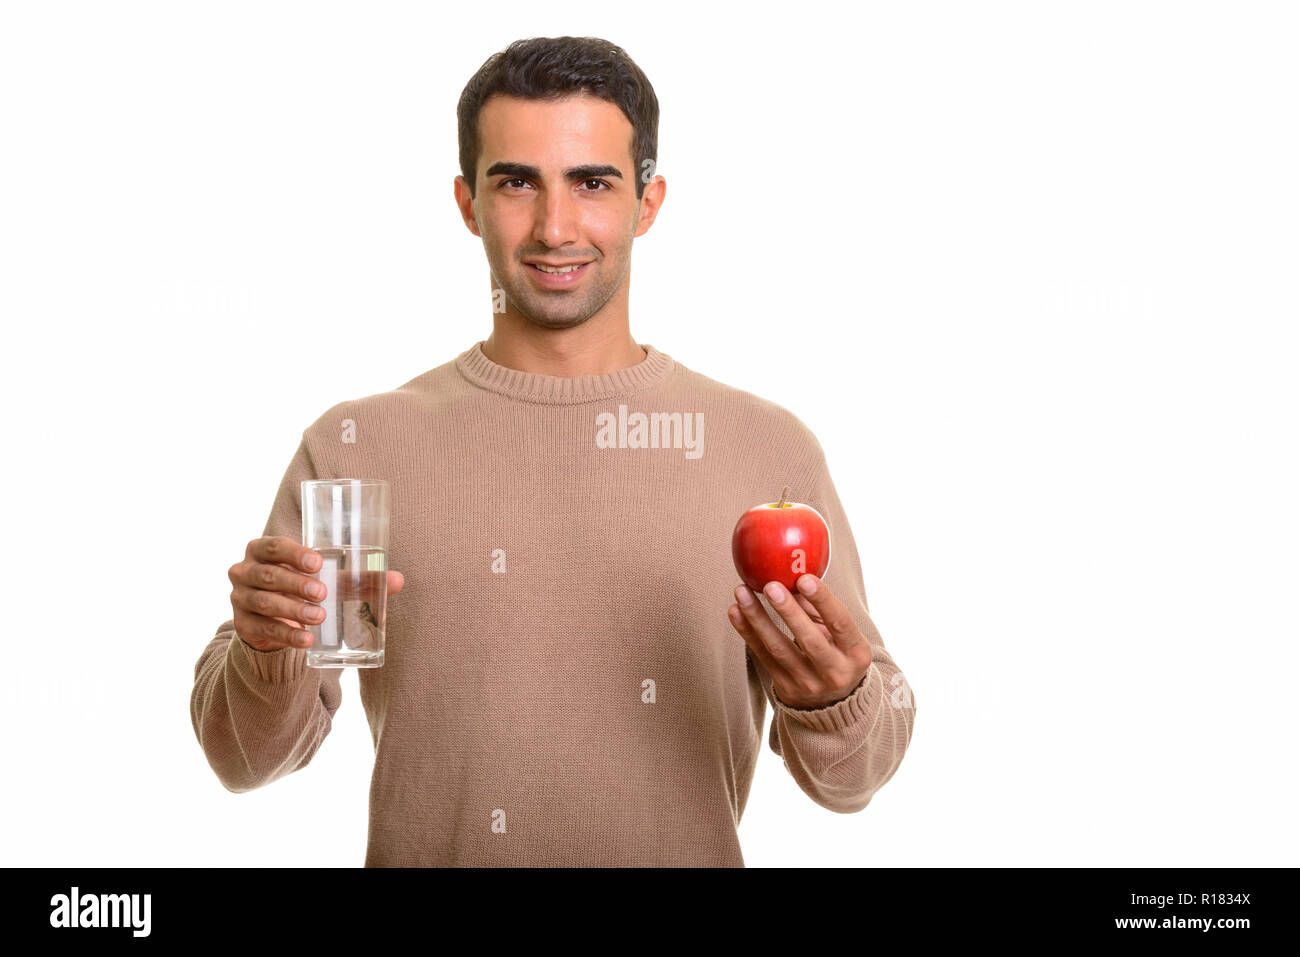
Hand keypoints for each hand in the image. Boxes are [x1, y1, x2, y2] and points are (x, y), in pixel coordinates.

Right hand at [228, 535, 404, 651]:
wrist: (271, 621)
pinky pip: (263, 630)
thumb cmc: (301, 587)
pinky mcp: (243, 626)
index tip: (317, 563)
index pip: (272, 546)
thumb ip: (357, 579)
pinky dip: (286, 635)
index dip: (292, 553)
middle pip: (268, 575)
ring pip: (264, 602)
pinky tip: (306, 640)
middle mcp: (244, 571)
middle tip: (323, 593)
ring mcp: (239, 599)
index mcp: (262, 550)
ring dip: (293, 610)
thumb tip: (398, 580)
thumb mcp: (325, 580)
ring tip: (319, 616)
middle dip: (296, 584)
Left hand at [728, 573, 872, 709]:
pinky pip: (762, 657)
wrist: (832, 704)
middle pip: (809, 640)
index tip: (804, 578)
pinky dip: (747, 632)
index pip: (841, 623)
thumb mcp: (838, 635)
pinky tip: (735, 611)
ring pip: (779, 649)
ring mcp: (809, 684)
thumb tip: (793, 576)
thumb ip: (818, 609)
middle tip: (770, 586)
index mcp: (856, 653)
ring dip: (758, 618)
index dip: (823, 600)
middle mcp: (835, 672)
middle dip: (788, 611)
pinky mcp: (785, 688)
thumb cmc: (836, 654)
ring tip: (742, 592)